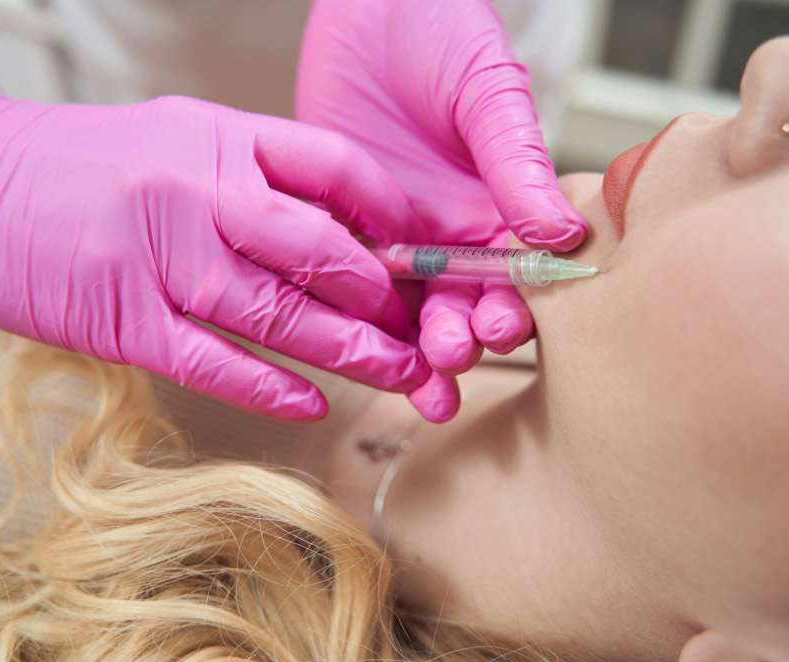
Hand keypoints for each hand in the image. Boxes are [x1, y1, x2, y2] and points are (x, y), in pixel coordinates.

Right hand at [0, 60, 430, 419]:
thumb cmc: (70, 165)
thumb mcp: (170, 140)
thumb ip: (244, 179)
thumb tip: (325, 229)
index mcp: (216, 136)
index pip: (333, 168)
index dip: (390, 214)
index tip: (417, 253)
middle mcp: (197, 188)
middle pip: (320, 247)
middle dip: (384, 297)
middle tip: (424, 331)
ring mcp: (158, 253)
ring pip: (277, 310)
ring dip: (347, 350)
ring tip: (396, 375)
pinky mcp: (120, 315)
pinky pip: (212, 358)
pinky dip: (267, 385)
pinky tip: (311, 403)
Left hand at [297, 0, 586, 419]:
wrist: (371, 4)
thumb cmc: (443, 32)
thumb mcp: (488, 92)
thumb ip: (516, 161)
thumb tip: (560, 232)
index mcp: (495, 206)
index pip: (513, 276)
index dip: (511, 307)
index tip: (501, 328)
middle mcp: (447, 231)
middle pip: (459, 304)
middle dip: (457, 339)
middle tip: (449, 357)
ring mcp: (393, 232)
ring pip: (405, 307)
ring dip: (411, 348)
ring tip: (417, 382)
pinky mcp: (341, 222)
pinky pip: (344, 275)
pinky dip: (348, 312)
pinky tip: (349, 343)